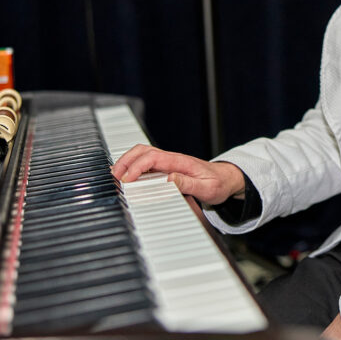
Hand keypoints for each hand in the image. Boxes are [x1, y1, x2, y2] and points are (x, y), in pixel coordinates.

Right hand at [111, 144, 245, 204]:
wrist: (227, 179)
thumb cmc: (218, 184)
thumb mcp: (207, 188)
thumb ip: (189, 184)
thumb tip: (169, 179)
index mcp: (180, 161)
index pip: (153, 158)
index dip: (137, 167)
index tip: (127, 180)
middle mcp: (172, 159)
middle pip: (143, 151)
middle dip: (126, 161)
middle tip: (114, 176)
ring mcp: (168, 162)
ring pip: (142, 154)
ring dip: (127, 162)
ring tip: (115, 176)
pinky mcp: (166, 167)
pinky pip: (146, 162)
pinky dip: (132, 166)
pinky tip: (125, 175)